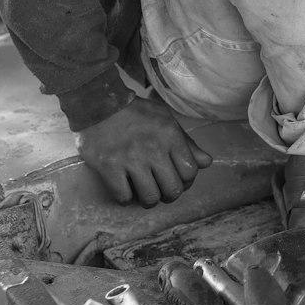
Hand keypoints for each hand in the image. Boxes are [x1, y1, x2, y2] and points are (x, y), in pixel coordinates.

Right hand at [75, 95, 212, 206]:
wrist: (98, 104)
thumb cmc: (135, 113)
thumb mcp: (165, 119)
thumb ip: (186, 142)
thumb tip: (206, 162)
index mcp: (170, 136)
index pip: (190, 172)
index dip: (186, 181)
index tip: (176, 179)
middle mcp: (153, 149)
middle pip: (173, 190)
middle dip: (169, 195)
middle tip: (160, 189)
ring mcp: (130, 160)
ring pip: (150, 198)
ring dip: (148, 200)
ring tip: (143, 192)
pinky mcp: (109, 167)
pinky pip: (124, 197)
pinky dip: (126, 198)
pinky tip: (125, 188)